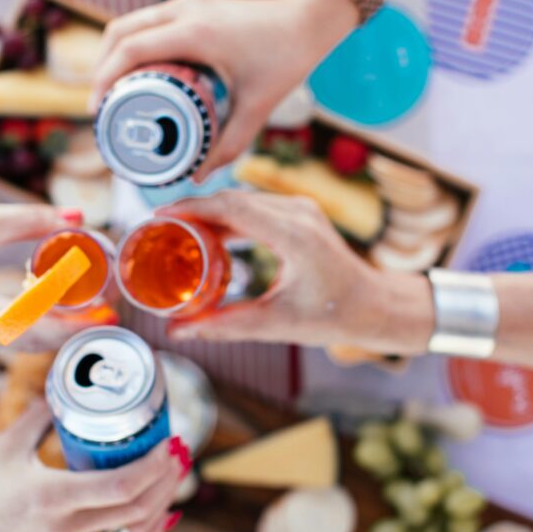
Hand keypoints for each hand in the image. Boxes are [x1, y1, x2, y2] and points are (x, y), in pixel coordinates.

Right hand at [0, 195, 96, 350]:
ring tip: (97, 313)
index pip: (30, 327)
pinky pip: (14, 333)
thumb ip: (31, 218)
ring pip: (24, 342)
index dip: (71, 326)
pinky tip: (68, 309)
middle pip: (32, 342)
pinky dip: (43, 324)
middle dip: (73, 332)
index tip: (105, 316)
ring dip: (60, 331)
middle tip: (112, 314)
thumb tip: (78, 215)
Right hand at [91, 0, 356, 180]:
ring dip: (114, 55)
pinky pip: (147, 22)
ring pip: (129, 24)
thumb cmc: (286, 59)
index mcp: (195, 33)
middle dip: (101, 69)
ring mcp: (186, 2)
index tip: (97, 112)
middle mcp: (184, 11)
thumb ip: (229, 146)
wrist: (308, 20)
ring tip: (113, 94)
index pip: (129, 51)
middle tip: (102, 108)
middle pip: (118, 33)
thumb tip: (197, 178)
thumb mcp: (257, 109)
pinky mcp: (191, 4)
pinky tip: (137, 74)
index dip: (104, 80)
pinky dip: (133, 45)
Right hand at [162, 191, 432, 354]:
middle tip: (158, 228)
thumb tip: (178, 332)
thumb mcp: (276, 324)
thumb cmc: (333, 316)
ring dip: (209, 212)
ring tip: (176, 231)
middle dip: (193, 209)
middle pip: (232, 199)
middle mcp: (298, 213)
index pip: (231, 208)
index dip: (191, 208)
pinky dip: (228, 216)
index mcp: (294, 236)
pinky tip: (208, 234)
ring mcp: (301, 209)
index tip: (159, 216)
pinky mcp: (301, 213)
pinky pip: (256, 207)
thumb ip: (224, 326)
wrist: (374, 305)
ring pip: (243, 200)